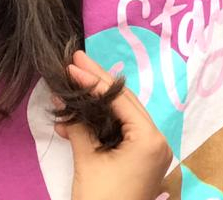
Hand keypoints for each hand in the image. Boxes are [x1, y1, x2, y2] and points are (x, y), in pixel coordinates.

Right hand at [57, 51, 173, 199]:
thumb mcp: (88, 161)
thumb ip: (80, 127)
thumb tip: (65, 104)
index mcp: (150, 138)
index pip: (121, 99)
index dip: (95, 80)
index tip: (73, 63)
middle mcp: (157, 140)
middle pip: (124, 102)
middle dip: (97, 83)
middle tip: (75, 61)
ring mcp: (151, 151)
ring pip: (122, 116)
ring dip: (95, 103)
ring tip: (72, 82)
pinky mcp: (141, 161)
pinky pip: (120, 133)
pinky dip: (99, 124)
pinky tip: (75, 115)